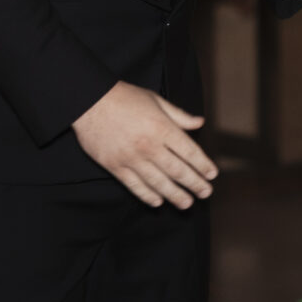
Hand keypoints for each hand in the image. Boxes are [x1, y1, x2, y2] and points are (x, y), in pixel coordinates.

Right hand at [72, 81, 216, 207]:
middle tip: (206, 193)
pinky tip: (158, 202)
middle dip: (194, 184)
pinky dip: (147, 195)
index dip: (202, 165)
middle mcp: (149, 145)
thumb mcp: (156, 100)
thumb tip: (200, 123)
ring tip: (186, 204)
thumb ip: (179, 115)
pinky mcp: (115, 166)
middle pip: (177, 170)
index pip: (189, 152)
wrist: (89, 101)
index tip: (212, 175)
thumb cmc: (125, 97)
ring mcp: (131, 158)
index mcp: (162, 127)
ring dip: (174, 195)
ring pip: (158, 182)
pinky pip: (135, 185)